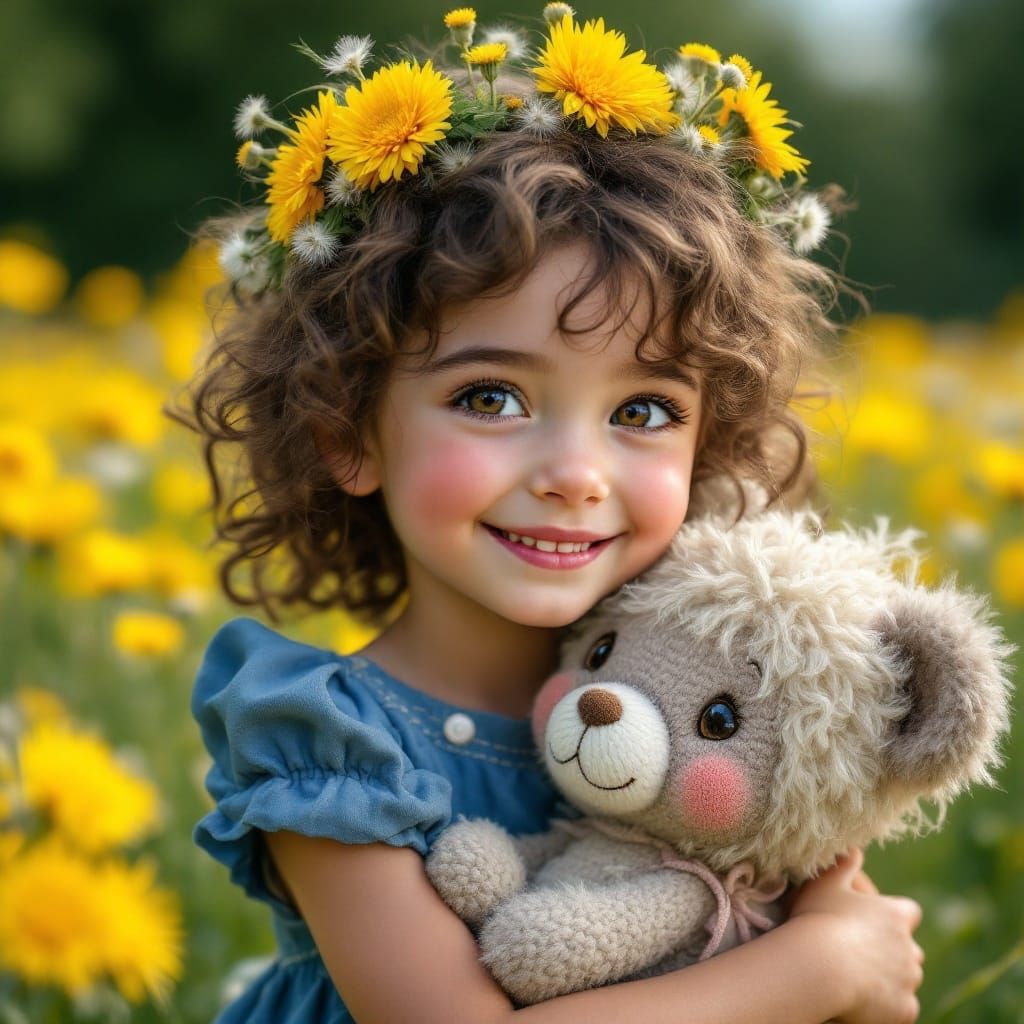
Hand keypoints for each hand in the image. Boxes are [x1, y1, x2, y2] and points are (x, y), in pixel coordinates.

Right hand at [790, 848, 923, 1023]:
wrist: (820, 966)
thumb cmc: (820, 919)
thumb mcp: (827, 883)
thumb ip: (844, 864)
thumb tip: (853, 847)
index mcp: (896, 915)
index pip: (910, 912)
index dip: (895, 917)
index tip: (875, 923)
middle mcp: (910, 947)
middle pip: (910, 950)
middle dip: (893, 952)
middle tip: (860, 955)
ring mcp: (909, 980)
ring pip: (907, 980)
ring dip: (891, 980)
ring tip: (858, 980)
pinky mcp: (905, 1009)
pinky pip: (902, 1009)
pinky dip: (888, 1007)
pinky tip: (865, 1003)